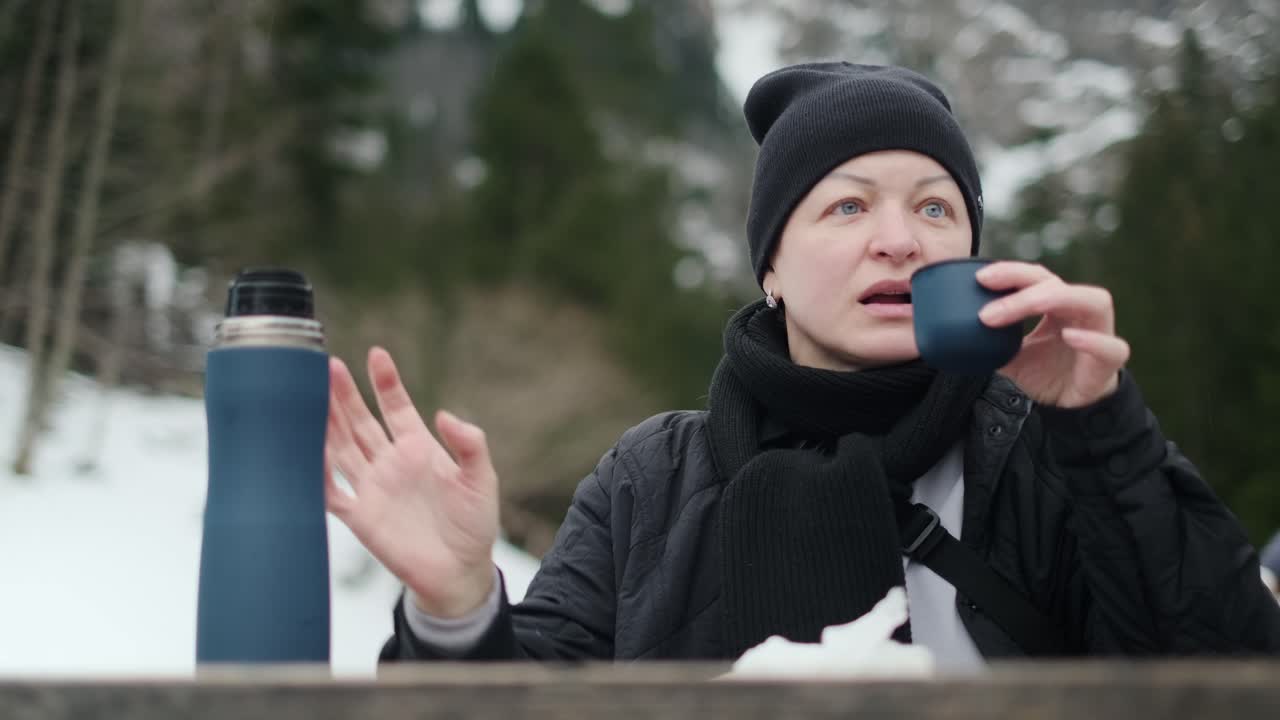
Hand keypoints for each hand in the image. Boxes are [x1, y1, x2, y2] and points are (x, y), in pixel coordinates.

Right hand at [325, 347, 498, 617]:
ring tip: (306, 394)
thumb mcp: (480, 479)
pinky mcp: (359, 515)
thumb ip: (469, 445)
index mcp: (419, 448)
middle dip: (344, 394)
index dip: (386, 382)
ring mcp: (372, 487)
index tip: (376, 355)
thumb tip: (445, 416)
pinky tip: (299, 450)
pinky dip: (314, 472)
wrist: (460, 571)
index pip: (396, 407)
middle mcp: (390, 462)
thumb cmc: (474, 524)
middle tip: (327, 365)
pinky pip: (329, 491)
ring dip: (324, 423)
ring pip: (339, 447)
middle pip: (359, 421)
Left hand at [976, 261, 1129, 408]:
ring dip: (1057, 300)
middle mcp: (1080, 311)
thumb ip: (989, 344)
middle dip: (1023, 288)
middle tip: (988, 309)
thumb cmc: (1045, 373)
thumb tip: (951, 337)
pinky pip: (1112, 347)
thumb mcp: (1010, 357)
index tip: (980, 278)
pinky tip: (1071, 337)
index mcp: (1056, 305)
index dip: (1011, 273)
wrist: (1070, 407)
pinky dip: (1094, 341)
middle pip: (1057, 285)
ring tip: (1027, 306)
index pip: (1036, 278)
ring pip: (1092, 301)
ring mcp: (1100, 332)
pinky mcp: (1110, 361)